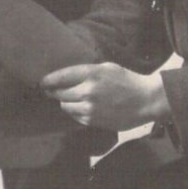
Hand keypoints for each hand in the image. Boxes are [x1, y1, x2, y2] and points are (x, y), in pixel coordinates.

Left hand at [41, 62, 169, 131]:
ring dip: (66, 102)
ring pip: (65, 106)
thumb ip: (87, 70)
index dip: (47, 80)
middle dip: (55, 92)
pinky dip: (75, 112)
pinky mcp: (92, 121)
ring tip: (72, 98)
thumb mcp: (108, 67)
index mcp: (91, 74)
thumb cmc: (128, 81)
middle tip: (52, 91)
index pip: (60, 77)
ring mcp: (89, 108)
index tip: (42, 82)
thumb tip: (67, 76)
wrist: (145, 100)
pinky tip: (83, 107)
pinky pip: (75, 116)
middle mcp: (88, 91)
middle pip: (59, 93)